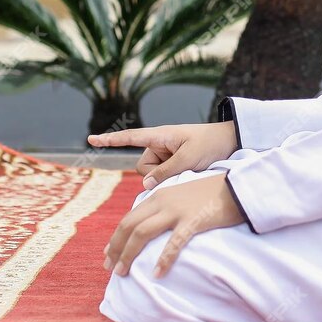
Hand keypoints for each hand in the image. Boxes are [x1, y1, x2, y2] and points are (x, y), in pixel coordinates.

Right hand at [87, 122, 237, 189]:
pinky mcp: (172, 165)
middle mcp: (158, 145)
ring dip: (168, 177)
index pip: (130, 137)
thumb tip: (145, 186)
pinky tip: (186, 174)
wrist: (231, 143)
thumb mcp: (189, 158)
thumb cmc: (210, 144)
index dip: (110, 140)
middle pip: (144, 168)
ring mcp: (165, 155)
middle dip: (158, 174)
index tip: (91, 139)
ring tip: (189, 168)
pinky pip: (162, 178)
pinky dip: (171, 180)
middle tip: (183, 167)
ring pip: (153, 176)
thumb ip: (166, 172)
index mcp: (160, 135)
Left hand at [103, 172, 245, 277]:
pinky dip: (163, 259)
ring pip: (142, 232)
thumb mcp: (181, 196)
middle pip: (130, 225)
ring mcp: (176, 210)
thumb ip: (165, 207)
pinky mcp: (193, 220)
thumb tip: (152, 225)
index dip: (116, 237)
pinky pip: (173, 243)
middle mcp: (162, 201)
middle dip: (116, 247)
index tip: (109, 253)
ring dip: (129, 254)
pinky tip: (156, 274)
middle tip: (110, 268)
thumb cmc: (211, 193)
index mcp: (158, 195)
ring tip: (122, 273)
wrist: (238, 186)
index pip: (129, 218)